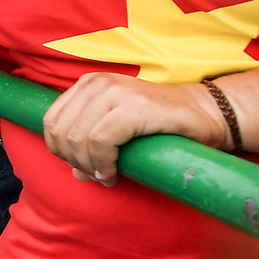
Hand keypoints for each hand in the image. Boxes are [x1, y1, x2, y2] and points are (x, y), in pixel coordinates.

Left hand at [41, 73, 228, 185]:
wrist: (207, 114)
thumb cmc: (162, 126)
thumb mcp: (118, 133)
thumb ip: (92, 147)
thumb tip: (75, 173)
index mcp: (88, 84)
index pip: (51, 122)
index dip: (61, 152)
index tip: (84, 167)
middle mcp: (98, 83)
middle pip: (62, 132)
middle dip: (74, 161)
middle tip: (97, 175)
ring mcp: (115, 92)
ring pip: (78, 138)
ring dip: (88, 165)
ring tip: (106, 175)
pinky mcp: (133, 106)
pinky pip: (99, 141)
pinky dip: (102, 163)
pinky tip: (113, 173)